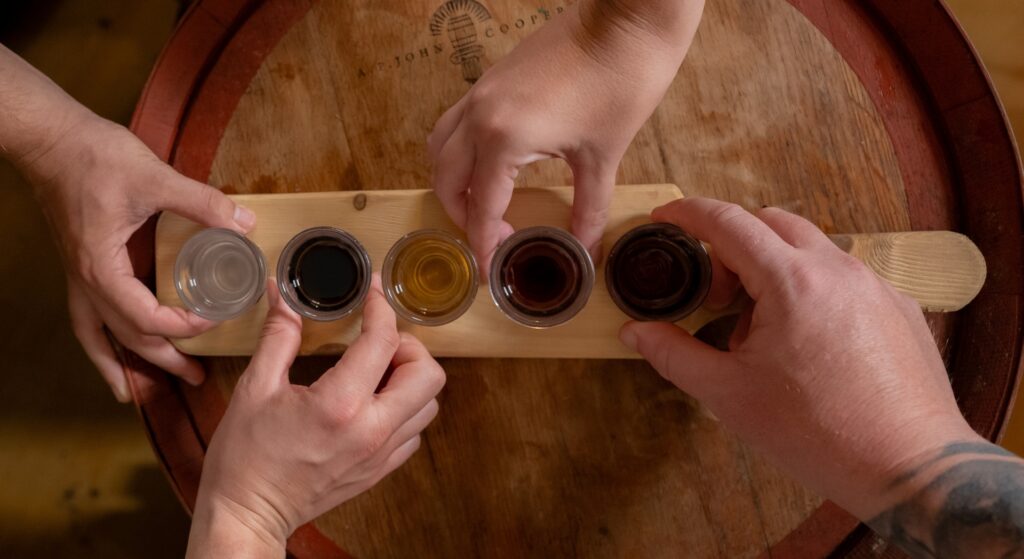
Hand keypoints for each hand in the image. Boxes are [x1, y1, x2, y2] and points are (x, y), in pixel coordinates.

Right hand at [22, 113, 254, 400]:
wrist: (51, 139)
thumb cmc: (94, 156)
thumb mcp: (154, 177)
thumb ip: (201, 201)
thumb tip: (244, 220)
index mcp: (102, 267)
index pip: (144, 317)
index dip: (181, 328)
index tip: (213, 321)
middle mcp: (86, 281)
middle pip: (125, 336)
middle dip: (163, 361)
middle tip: (198, 378)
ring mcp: (79, 277)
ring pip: (100, 336)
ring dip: (128, 364)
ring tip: (149, 391)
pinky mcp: (81, 266)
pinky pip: (87, 319)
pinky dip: (100, 345)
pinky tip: (111, 359)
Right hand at [186, 277, 444, 556]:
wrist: (248, 514)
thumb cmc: (245, 456)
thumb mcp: (255, 388)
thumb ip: (278, 335)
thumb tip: (282, 292)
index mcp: (340, 405)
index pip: (383, 341)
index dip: (381, 308)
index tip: (371, 295)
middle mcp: (371, 430)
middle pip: (428, 373)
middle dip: (408, 346)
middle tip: (379, 340)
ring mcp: (380, 454)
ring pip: (428, 404)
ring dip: (411, 379)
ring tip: (377, 370)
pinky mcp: (380, 470)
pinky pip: (414, 432)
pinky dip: (404, 410)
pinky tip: (373, 402)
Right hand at [428, 0, 703, 269]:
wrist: (626, 20)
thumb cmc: (620, 83)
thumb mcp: (604, 157)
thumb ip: (588, 210)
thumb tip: (585, 250)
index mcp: (503, 139)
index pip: (481, 206)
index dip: (484, 243)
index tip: (489, 270)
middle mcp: (480, 115)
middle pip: (445, 179)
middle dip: (461, 215)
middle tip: (490, 238)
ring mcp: (481, 92)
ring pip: (440, 147)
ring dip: (452, 182)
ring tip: (483, 204)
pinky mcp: (491, 78)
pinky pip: (455, 122)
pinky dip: (459, 152)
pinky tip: (492, 165)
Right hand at [619, 198, 977, 520]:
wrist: (910, 467)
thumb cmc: (817, 433)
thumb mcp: (728, 395)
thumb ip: (674, 355)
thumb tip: (636, 332)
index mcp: (791, 281)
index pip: (728, 222)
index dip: (688, 213)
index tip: (666, 217)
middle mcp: (838, 269)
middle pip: (772, 222)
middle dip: (733, 244)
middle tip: (715, 294)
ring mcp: (875, 285)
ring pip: (811, 248)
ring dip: (773, 269)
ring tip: (762, 329)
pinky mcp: (899, 307)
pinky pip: (844, 277)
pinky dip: (812, 289)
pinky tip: (806, 343)